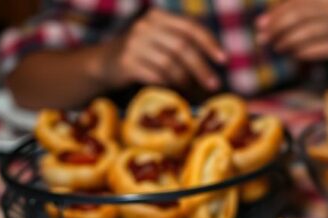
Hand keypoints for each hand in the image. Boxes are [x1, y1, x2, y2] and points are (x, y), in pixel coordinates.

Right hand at [102, 8, 225, 90]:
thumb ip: (184, 43)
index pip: (190, 27)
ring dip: (185, 80)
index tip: (224, 60)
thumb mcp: (160, 39)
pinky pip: (156, 76)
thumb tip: (218, 60)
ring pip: (170, 64)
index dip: (210, 43)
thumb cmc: (142, 53)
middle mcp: (145, 26)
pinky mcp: (126, 63)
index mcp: (158, 17)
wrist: (103, 62)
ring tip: (192, 90)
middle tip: (214, 85)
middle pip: (182, 47)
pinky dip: (168, 85)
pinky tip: (172, 89)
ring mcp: (133, 44)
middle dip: (201, 68)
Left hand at [255, 0, 327, 61]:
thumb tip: (261, 25)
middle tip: (264, 39)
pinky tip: (294, 54)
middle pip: (298, 14)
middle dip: (277, 28)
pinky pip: (317, 49)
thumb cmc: (325, 27)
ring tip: (277, 48)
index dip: (275, 14)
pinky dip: (301, 52)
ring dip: (286, 41)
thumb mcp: (309, 13)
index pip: (294, 2)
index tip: (260, 25)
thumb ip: (285, 14)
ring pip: (306, 32)